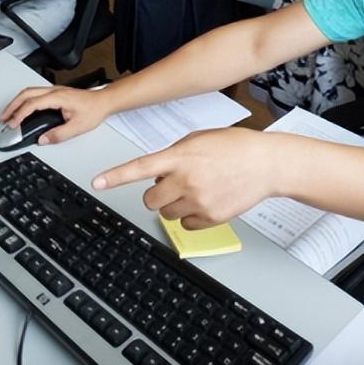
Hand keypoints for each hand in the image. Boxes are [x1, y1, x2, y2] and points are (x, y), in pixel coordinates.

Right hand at [1, 85, 112, 144]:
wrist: (104, 101)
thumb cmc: (94, 110)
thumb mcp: (77, 127)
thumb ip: (58, 134)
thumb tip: (43, 139)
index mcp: (57, 97)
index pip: (32, 104)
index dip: (19, 114)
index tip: (12, 124)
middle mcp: (54, 91)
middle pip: (25, 94)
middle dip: (11, 106)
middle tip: (3, 119)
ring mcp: (54, 90)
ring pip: (29, 92)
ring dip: (16, 102)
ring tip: (9, 115)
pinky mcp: (55, 93)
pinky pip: (34, 93)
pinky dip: (24, 101)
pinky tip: (22, 109)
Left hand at [93, 129, 276, 229]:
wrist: (265, 164)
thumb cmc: (234, 147)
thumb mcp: (199, 139)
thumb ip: (174, 154)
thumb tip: (157, 173)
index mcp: (180, 156)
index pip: (140, 168)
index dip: (116, 176)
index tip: (97, 182)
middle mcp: (186, 180)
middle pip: (150, 199)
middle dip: (157, 193)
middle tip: (173, 184)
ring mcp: (199, 201)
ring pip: (167, 214)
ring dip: (174, 204)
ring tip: (197, 189)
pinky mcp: (211, 218)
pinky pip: (186, 225)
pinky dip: (191, 216)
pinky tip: (207, 200)